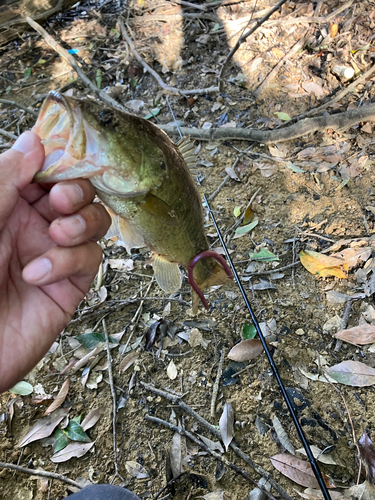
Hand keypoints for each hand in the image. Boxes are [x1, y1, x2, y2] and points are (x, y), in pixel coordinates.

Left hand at [0, 132, 110, 391]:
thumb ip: (6, 179)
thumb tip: (35, 140)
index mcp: (8, 204)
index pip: (46, 170)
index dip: (61, 161)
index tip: (67, 156)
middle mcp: (33, 225)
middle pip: (78, 192)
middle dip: (76, 191)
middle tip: (60, 201)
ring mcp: (54, 252)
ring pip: (93, 221)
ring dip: (82, 222)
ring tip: (57, 235)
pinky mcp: (70, 283)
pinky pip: (89, 258)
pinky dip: (68, 260)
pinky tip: (37, 274)